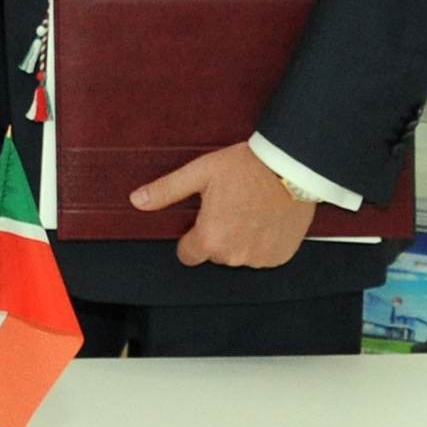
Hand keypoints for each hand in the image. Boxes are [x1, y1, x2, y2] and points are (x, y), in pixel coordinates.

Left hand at [131, 141, 313, 268]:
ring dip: (240, 240)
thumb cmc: (244, 168)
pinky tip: (265, 220)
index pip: (188, 256)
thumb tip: (137, 201)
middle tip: (227, 208)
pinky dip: (262, 242)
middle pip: (215, 255)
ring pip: (240, 256)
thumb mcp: (198, 173)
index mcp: (210, 239)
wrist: (289, 168)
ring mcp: (261, 258)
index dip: (190, 239)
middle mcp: (235, 255)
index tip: (199, 222)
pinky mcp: (282, 256)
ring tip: (248, 211)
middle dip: (217, 237)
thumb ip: (166, 191)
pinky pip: (263, 256)